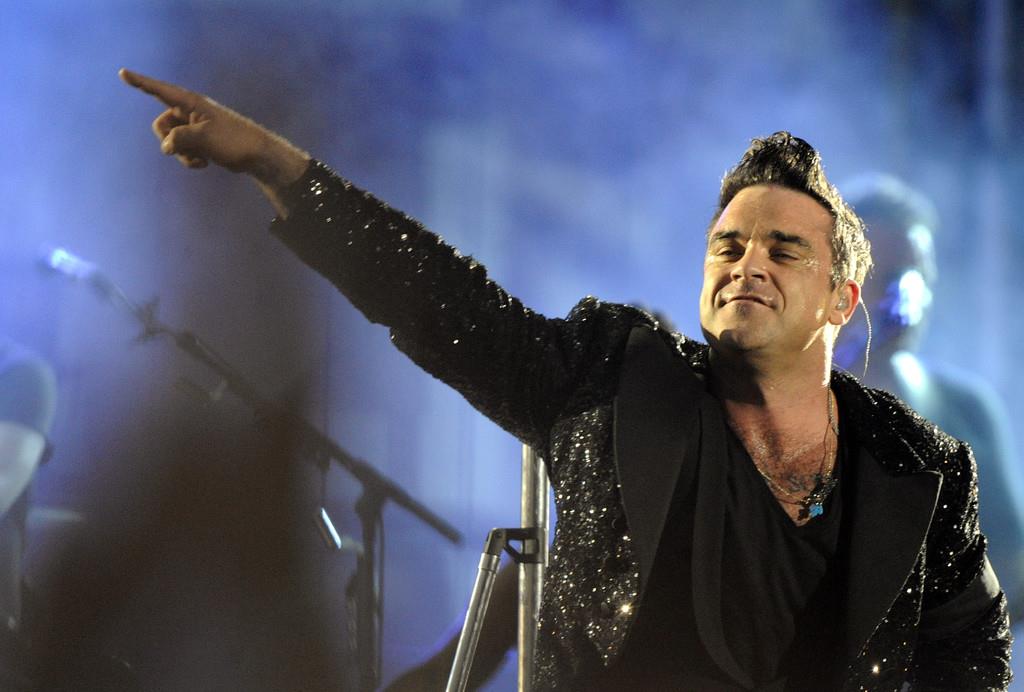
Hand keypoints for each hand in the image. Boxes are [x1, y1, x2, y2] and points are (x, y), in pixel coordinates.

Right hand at [119, 68, 308, 188]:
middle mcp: (190, 112)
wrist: (256, 156)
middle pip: (160, 125)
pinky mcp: (199, 141)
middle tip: (188, 149)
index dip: (140, 82)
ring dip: (181, 154)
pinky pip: (182, 150)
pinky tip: (205, 164)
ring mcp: (194, 127)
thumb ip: (178, 139)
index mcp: (191, 103)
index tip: (122, 73)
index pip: (160, 91)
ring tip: (201, 158)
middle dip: (169, 141)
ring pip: (171, 141)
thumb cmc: (233, 141)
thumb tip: (166, 146)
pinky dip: (189, 159)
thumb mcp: (203, 139)